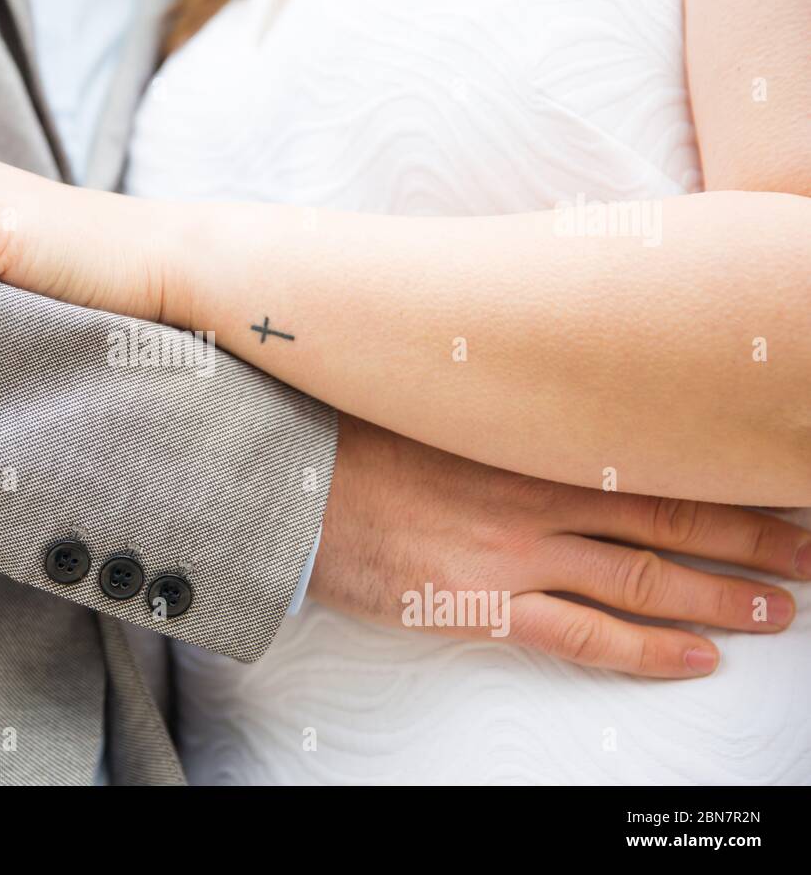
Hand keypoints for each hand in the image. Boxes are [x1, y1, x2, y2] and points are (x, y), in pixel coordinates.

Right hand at [311, 414, 805, 677]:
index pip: (651, 461)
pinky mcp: (480, 603)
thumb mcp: (431, 401)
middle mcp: (537, 494)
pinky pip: (582, 636)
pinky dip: (646, 650)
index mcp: (529, 440)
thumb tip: (537, 391)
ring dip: (720, 596)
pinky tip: (695, 658)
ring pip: (643, 579)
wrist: (288, 482)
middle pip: (668, 519)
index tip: (774, 484)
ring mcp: (514, 552)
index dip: (718, 479)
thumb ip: (493, 404)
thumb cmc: (355, 436)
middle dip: (750, 539)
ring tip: (781, 610)